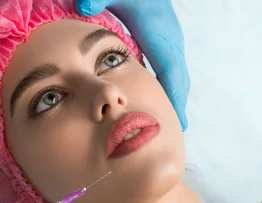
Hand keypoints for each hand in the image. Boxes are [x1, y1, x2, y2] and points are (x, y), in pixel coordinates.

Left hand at [76, 0, 189, 129]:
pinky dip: (170, 83)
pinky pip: (170, 65)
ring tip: (171, 119)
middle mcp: (169, 37)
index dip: (173, 97)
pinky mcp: (164, 34)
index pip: (169, 71)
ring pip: (177, 72)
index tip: (177, 121)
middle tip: (176, 130)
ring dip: (175, 95)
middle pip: (178, 76)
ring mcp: (169, 36)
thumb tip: (83, 6)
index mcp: (157, 32)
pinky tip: (160, 95)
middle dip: (177, 103)